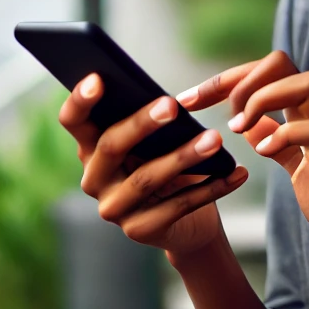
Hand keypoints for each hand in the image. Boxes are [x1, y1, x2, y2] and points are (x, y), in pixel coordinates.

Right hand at [60, 74, 249, 257]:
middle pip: (111, 146)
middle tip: (172, 106)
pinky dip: (212, 188)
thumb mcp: (156, 144)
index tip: (98, 78)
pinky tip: (235, 173)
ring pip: (147, 178)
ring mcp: (114, 209)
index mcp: (90, 149)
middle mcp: (94, 180)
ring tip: (215, 139)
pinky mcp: (140, 231)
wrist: (187, 223)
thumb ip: (151, 124)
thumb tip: (167, 102)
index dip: (80, 99)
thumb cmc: (168, 167)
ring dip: (184, 156)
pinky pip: (178, 205)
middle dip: (142, 123)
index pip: (73, 121)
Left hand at [180, 52, 308, 287]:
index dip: (222, 80)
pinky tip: (264, 152)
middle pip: (281, 60)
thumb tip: (252, 125)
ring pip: (303, 80)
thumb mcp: (297, 169)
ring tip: (239, 130)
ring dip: (262, 100)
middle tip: (220, 117)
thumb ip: (278, 142)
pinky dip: (284, 134)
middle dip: (239, 80)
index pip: (263, 72)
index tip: (187, 102)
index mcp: (307, 114)